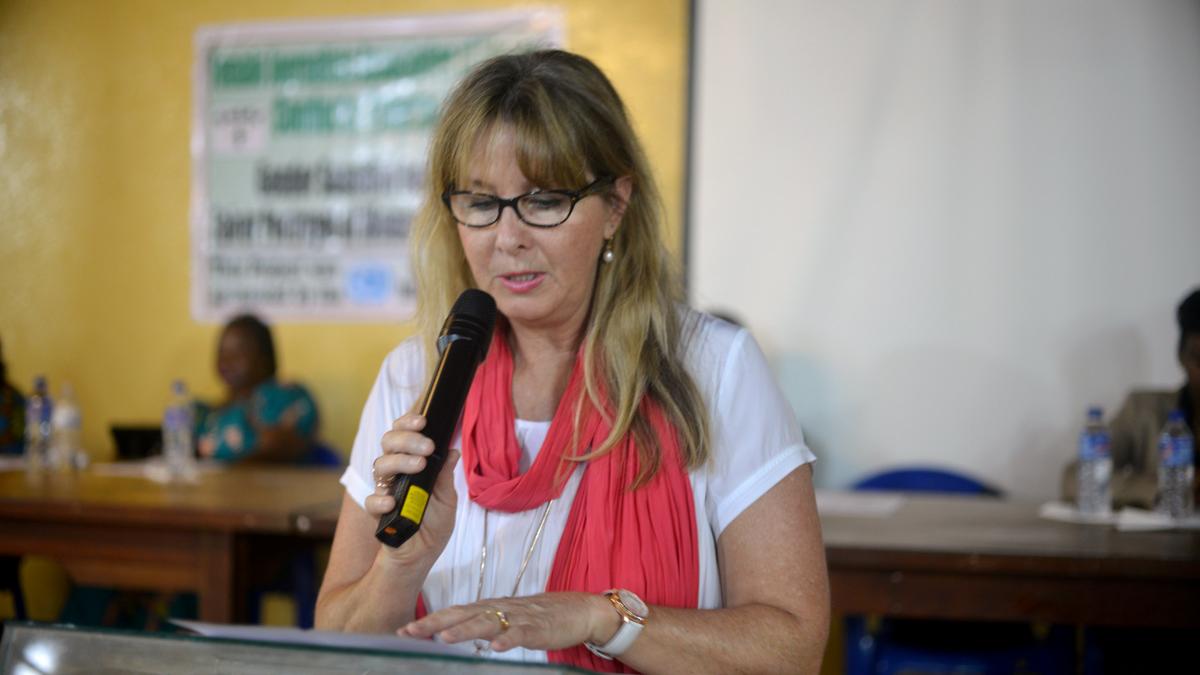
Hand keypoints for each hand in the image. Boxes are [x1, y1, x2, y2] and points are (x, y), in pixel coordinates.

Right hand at [367, 413, 459, 560]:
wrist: (421, 555)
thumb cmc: (433, 524)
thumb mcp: (447, 498)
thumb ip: (445, 475)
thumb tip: (452, 450)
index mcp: (411, 463)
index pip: (404, 434)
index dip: (408, 423)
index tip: (424, 421)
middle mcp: (395, 472)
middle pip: (389, 443)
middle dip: (407, 439)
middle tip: (427, 446)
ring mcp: (385, 490)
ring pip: (380, 465)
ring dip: (400, 461)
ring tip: (419, 465)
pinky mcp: (377, 512)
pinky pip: (371, 500)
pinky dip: (380, 499)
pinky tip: (392, 501)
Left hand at [400, 592, 619, 652]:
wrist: (578, 610)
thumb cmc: (539, 616)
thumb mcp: (505, 618)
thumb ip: (481, 624)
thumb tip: (451, 632)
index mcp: (489, 608)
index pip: (454, 613)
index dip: (429, 621)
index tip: (403, 630)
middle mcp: (499, 609)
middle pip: (463, 615)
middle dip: (435, 624)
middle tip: (410, 632)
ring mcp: (518, 618)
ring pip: (487, 622)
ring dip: (465, 630)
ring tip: (445, 639)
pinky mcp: (537, 628)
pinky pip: (521, 634)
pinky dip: (509, 639)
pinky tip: (497, 647)